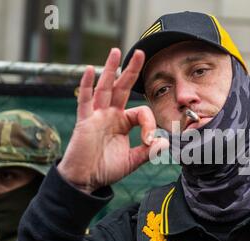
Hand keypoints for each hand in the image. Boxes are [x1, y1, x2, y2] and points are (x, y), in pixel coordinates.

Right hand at [58, 48, 167, 192]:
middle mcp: (110, 115)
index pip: (140, 112)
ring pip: (104, 88)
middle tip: (140, 52)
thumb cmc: (106, 169)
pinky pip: (85, 101)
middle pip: (122, 88)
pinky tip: (90, 70)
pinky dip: (86, 85)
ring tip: (115, 51)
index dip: (149, 124)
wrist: (85, 180)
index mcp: (123, 122)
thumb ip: (148, 152)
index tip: (149, 140)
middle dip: (130, 70)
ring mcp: (96, 116)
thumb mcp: (132, 161)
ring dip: (109, 69)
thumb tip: (164, 141)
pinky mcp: (84, 122)